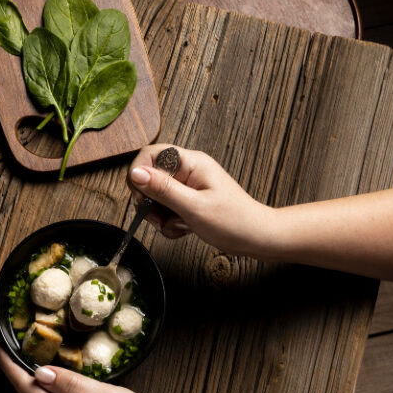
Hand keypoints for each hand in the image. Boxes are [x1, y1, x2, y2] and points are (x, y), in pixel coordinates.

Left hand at [0, 333, 169, 392]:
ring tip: (13, 347)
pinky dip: (37, 377)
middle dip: (8, 363)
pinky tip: (41, 367)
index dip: (7, 362)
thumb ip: (71, 385)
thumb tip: (40, 373)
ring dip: (21, 370)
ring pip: (34, 392)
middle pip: (24, 389)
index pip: (25, 385)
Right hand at [127, 144, 273, 255]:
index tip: (142, 198)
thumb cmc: (234, 221)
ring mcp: (189, 185)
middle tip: (162, 218)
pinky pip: (167, 207)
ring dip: (161, 215)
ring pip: (156, 196)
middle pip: (150, 177)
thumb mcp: (193, 207)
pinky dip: (170, 221)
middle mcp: (188, 169)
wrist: (257, 238)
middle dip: (150, 202)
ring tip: (179, 225)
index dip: (140, 175)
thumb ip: (163, 189)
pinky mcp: (189, 199)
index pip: (151, 154)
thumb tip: (136, 173)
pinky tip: (184, 228)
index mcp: (191, 162)